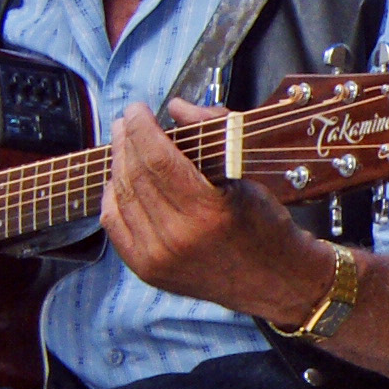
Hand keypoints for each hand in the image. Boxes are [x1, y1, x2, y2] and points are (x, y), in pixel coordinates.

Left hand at [101, 103, 322, 317]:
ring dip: (118, 165)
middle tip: (127, 122)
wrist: (275, 281)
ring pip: (120, 197)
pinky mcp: (148, 270)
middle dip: (126, 141)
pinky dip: (113, 198)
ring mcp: (158, 258)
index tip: (137, 109)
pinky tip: (118, 181)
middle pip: (135, 175)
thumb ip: (213, 132)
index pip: (157, 158)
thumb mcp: (247, 174)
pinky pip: (115, 225)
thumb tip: (177, 107)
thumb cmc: (266, 226)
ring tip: (123, 146)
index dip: (142, 127)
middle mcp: (177, 238)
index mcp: (206, 212)